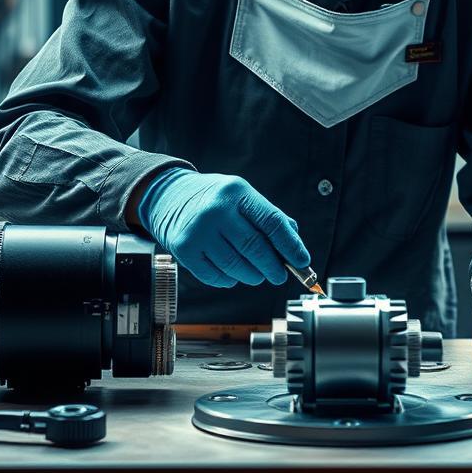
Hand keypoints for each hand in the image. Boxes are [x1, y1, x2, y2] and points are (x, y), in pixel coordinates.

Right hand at [137, 167, 309, 287]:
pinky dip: (230, 280)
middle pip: (255, 248)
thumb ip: (269, 217)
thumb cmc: (213, 198)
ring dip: (252, 276)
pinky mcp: (184, 250)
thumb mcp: (242, 195)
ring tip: (255, 274)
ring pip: (236, 267)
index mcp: (237, 192)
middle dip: (273, 267)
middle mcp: (217, 210)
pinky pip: (216, 277)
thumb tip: (295, 247)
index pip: (272, 222)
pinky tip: (231, 272)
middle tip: (279, 275)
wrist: (168, 195)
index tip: (302, 262)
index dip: (291, 245)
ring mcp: (198, 231)